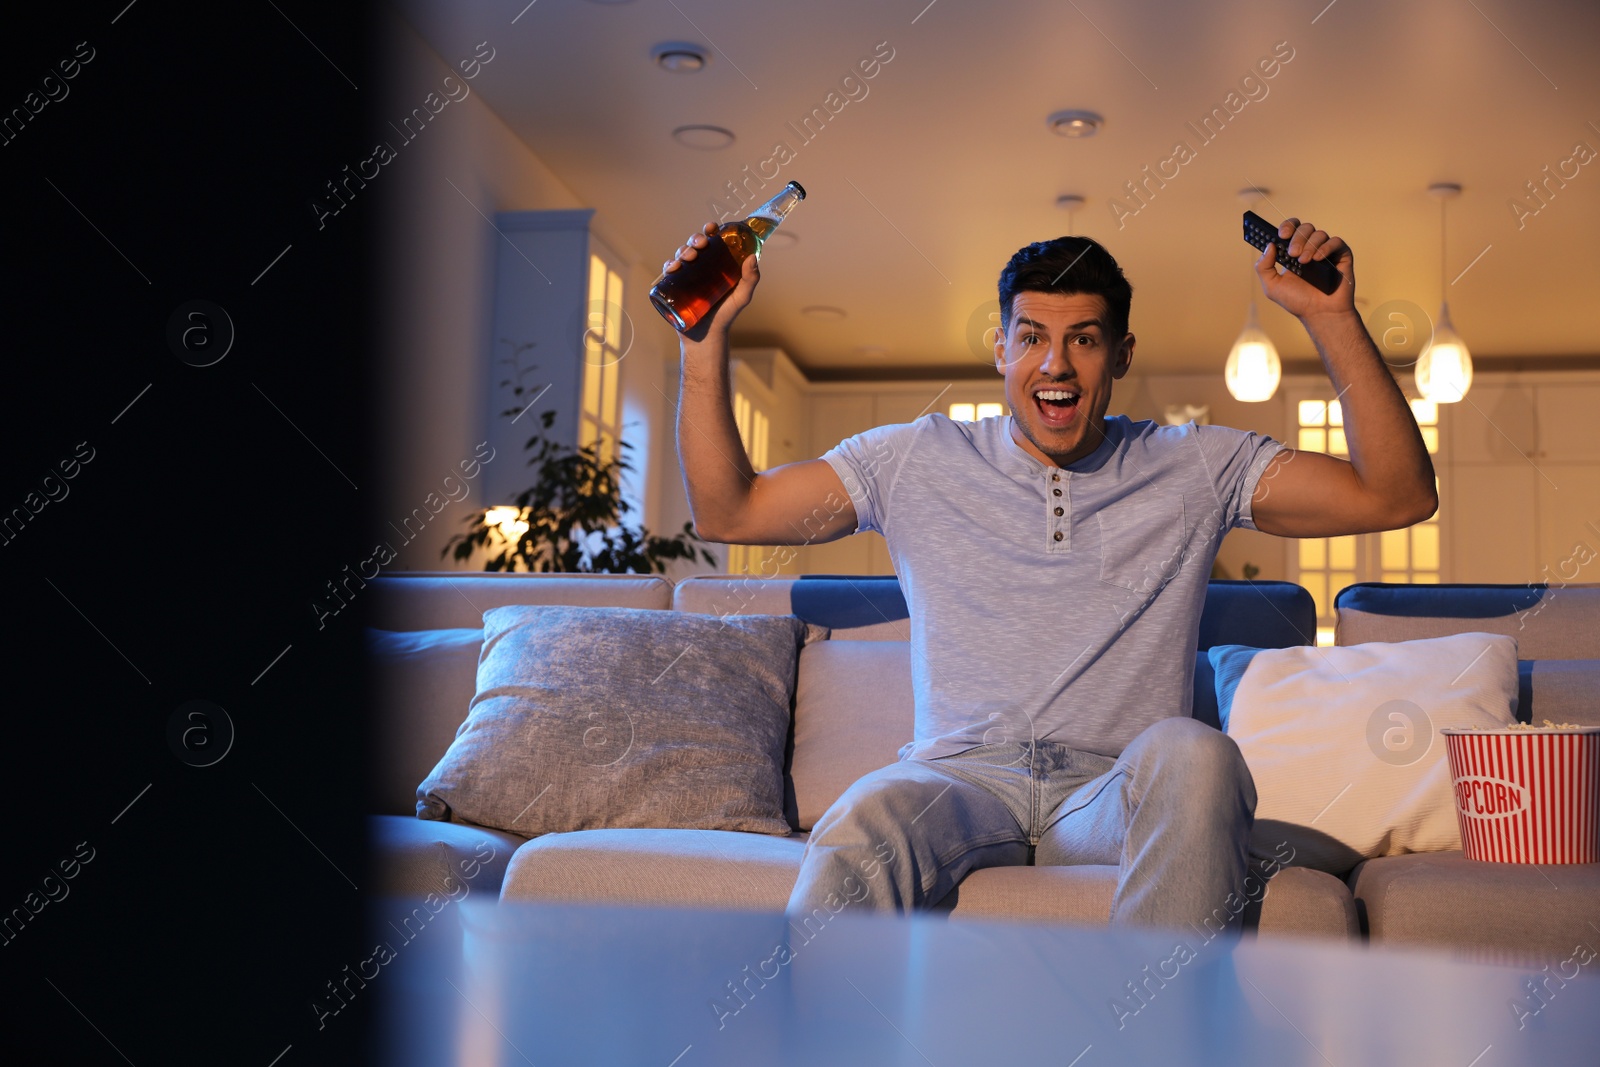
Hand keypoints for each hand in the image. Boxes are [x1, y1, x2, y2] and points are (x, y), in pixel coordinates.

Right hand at [663, 222, 760, 342]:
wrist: (706, 336)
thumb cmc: (726, 316)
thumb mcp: (741, 297)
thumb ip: (751, 279)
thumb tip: (753, 257)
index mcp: (717, 264)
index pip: (713, 242)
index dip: (711, 231)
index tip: (712, 228)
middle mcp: (701, 267)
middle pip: (695, 245)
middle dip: (695, 239)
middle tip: (700, 245)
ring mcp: (686, 277)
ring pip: (682, 255)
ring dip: (683, 250)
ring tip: (689, 257)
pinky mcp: (674, 287)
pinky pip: (669, 272)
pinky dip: (669, 266)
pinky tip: (673, 268)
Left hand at [1254, 217, 1354, 320]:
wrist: (1320, 314)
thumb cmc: (1297, 301)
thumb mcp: (1272, 286)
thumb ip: (1264, 266)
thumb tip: (1269, 245)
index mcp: (1293, 252)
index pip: (1291, 229)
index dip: (1287, 226)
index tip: (1282, 234)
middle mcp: (1310, 248)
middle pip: (1304, 228)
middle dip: (1297, 238)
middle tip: (1293, 253)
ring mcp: (1326, 251)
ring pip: (1319, 234)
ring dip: (1309, 245)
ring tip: (1305, 262)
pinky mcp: (1341, 255)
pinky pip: (1336, 241)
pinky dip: (1326, 247)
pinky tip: (1318, 259)